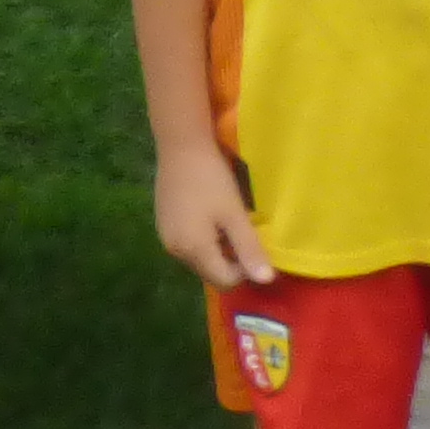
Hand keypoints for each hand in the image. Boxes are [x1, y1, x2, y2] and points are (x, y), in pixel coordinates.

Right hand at [155, 140, 276, 289]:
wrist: (180, 146)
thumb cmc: (211, 180)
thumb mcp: (235, 215)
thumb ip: (249, 250)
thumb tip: (266, 281)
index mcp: (193, 249)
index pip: (226, 281)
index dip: (245, 270)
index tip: (253, 244)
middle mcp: (174, 250)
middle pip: (211, 273)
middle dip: (230, 262)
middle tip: (241, 233)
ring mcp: (166, 237)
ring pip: (200, 260)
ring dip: (217, 252)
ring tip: (226, 224)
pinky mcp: (163, 225)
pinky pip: (188, 246)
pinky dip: (203, 241)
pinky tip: (209, 217)